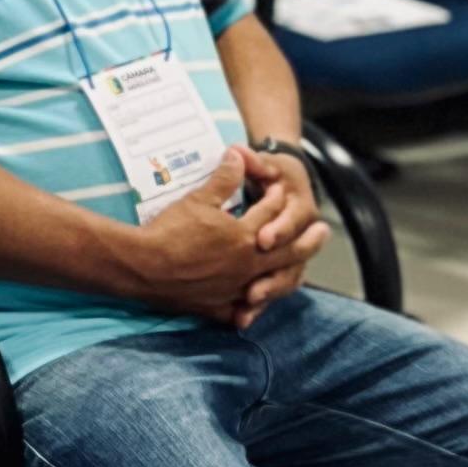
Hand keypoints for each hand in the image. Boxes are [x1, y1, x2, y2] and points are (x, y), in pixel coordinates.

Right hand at [114, 154, 304, 322]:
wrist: (143, 267)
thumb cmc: (170, 230)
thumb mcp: (198, 198)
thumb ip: (224, 179)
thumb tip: (238, 156)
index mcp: (244, 236)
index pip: (270, 214)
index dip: (276, 198)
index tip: (280, 189)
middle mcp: (246, 265)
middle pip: (286, 252)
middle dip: (307, 240)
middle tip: (323, 232)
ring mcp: (234, 289)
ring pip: (271, 283)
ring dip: (287, 275)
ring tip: (299, 272)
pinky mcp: (217, 308)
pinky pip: (240, 310)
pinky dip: (249, 308)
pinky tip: (252, 308)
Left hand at [228, 151, 331, 326]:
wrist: (285, 185)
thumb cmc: (271, 175)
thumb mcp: (263, 165)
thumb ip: (251, 160)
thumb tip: (236, 151)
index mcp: (298, 207)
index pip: (292, 221)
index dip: (279, 230)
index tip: (261, 237)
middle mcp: (297, 236)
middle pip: (291, 261)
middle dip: (271, 277)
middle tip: (251, 289)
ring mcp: (287, 256)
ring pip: (284, 281)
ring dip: (267, 293)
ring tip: (248, 304)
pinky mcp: (274, 270)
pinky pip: (271, 291)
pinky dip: (257, 306)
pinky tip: (241, 319)